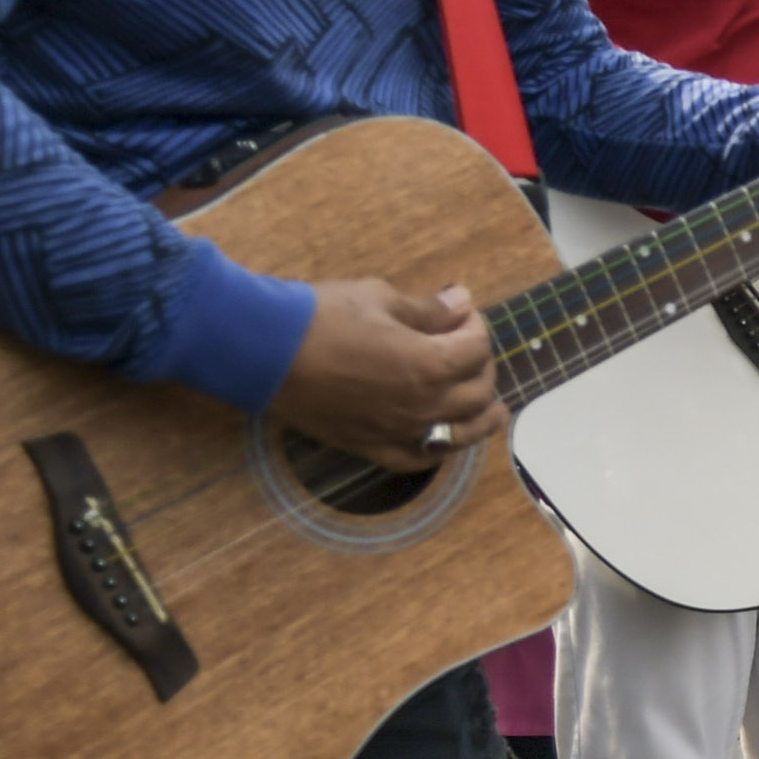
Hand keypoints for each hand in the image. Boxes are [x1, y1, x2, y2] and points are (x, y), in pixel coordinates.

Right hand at [273, 279, 502, 470]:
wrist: (262, 351)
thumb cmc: (320, 316)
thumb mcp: (379, 299)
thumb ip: (427, 309)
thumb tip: (461, 302)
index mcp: (429, 364)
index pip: (476, 347)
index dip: (475, 326)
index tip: (461, 312)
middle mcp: (422, 405)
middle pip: (477, 390)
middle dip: (480, 364)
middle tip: (467, 348)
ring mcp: (399, 431)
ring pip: (460, 433)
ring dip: (482, 417)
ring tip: (495, 408)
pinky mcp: (371, 447)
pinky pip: (419, 459)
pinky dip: (441, 450)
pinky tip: (449, 440)